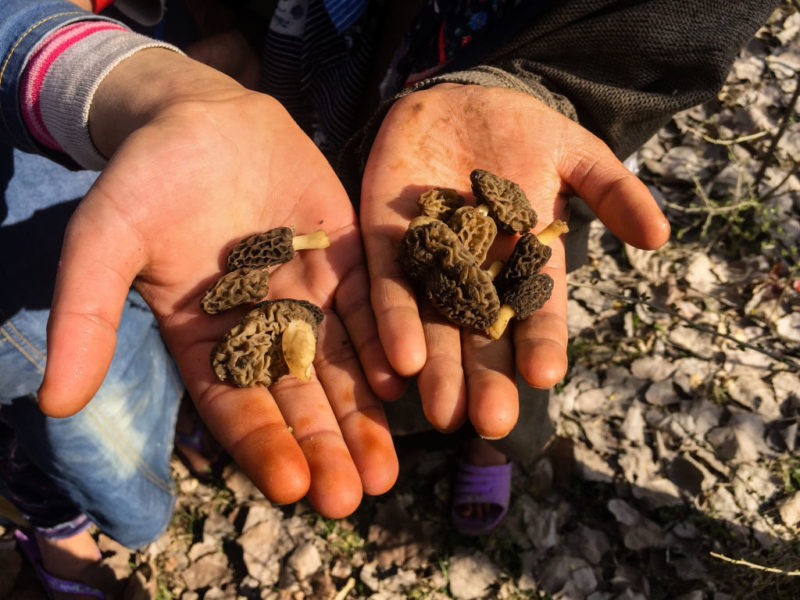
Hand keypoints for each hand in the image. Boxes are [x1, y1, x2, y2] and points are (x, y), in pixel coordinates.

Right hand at [37, 49, 402, 517]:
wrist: (201, 114)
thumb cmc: (144, 179)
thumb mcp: (105, 242)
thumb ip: (87, 317)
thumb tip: (54, 403)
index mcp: (206, 341)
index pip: (237, 406)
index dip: (262, 446)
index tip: (290, 486)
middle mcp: (263, 329)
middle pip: (298, 399)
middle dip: (325, 447)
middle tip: (352, 497)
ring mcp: (310, 296)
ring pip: (342, 365)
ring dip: (364, 414)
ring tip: (385, 467)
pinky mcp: (347, 259)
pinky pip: (371, 304)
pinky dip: (386, 339)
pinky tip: (402, 377)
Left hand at [360, 84, 669, 437]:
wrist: (459, 97)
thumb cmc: (522, 130)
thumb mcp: (575, 153)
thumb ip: (612, 190)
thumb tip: (660, 237)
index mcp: (524, 264)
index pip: (536, 313)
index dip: (541, 344)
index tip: (545, 377)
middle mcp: (476, 276)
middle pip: (481, 335)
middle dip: (485, 378)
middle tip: (488, 422)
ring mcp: (430, 263)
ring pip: (434, 324)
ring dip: (438, 369)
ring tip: (444, 413)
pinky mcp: (388, 243)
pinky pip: (388, 286)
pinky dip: (394, 321)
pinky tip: (400, 361)